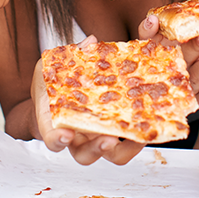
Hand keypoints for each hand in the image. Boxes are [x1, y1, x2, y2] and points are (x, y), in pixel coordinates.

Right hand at [31, 42, 143, 165]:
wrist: (60, 90)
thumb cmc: (51, 82)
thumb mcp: (52, 65)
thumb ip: (69, 56)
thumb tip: (90, 42)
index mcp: (54, 122)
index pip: (52, 139)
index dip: (57, 140)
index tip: (66, 135)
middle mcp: (76, 137)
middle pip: (84, 155)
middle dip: (96, 149)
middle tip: (108, 139)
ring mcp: (96, 138)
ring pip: (110, 155)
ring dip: (124, 149)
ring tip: (137, 136)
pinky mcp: (114, 133)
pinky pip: (127, 143)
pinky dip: (137, 138)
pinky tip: (147, 125)